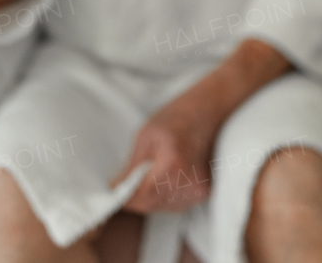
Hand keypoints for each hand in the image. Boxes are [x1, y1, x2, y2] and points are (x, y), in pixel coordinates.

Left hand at [111, 89, 219, 212]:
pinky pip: (176, 204)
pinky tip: (165, 177)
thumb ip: (131, 167)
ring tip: (150, 174)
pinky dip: (165, 196)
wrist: (208, 113)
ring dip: (151, 197)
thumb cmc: (176, 118)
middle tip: (128, 181)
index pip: (143, 197)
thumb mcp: (145, 136)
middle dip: (136, 197)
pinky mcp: (204, 193)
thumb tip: (116, 188)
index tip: (113, 190)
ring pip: (163, 207)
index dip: (125, 197)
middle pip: (152, 205)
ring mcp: (199, 190)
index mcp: (173, 165)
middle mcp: (189, 182)